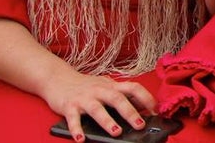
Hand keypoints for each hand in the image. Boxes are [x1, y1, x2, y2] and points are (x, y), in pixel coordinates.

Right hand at [41, 70, 155, 141]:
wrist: (58, 78)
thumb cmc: (86, 85)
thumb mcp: (106, 86)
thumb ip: (121, 94)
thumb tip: (142, 107)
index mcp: (111, 86)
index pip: (133, 88)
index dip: (145, 97)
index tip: (156, 110)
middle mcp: (99, 90)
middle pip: (117, 99)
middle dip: (130, 112)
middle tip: (140, 125)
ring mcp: (84, 98)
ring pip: (97, 109)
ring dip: (107, 121)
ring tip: (116, 132)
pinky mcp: (69, 106)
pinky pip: (73, 119)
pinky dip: (77, 129)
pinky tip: (81, 139)